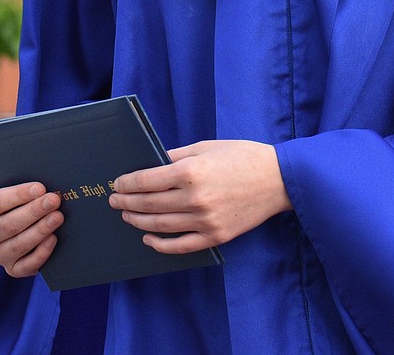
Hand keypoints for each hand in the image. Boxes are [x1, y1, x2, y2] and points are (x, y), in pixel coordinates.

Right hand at [0, 182, 63, 277]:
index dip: (19, 195)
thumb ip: (26, 189)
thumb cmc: (20, 201)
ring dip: (40, 230)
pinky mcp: (12, 269)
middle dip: (34, 211)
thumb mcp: (16, 191)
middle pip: (9, 224)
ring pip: (18, 245)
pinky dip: (40, 253)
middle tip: (54, 200)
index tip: (40, 188)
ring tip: (58, 217)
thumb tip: (43, 187)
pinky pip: (26, 265)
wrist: (21, 222)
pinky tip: (53, 239)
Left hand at [109, 140, 291, 254]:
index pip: (146, 181)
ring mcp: (204, 221)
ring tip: (127, 216)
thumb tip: (152, 164)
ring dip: (137, 222)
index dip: (127, 183)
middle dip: (126, 202)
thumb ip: (177, 156)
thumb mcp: (207, 147)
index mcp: (190, 172)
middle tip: (115, 201)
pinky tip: (148, 239)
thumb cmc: (243, 156)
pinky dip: (160, 245)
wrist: (278, 179)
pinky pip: (180, 246)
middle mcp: (194, 198)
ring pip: (159, 226)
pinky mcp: (214, 236)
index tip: (117, 183)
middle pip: (148, 205)